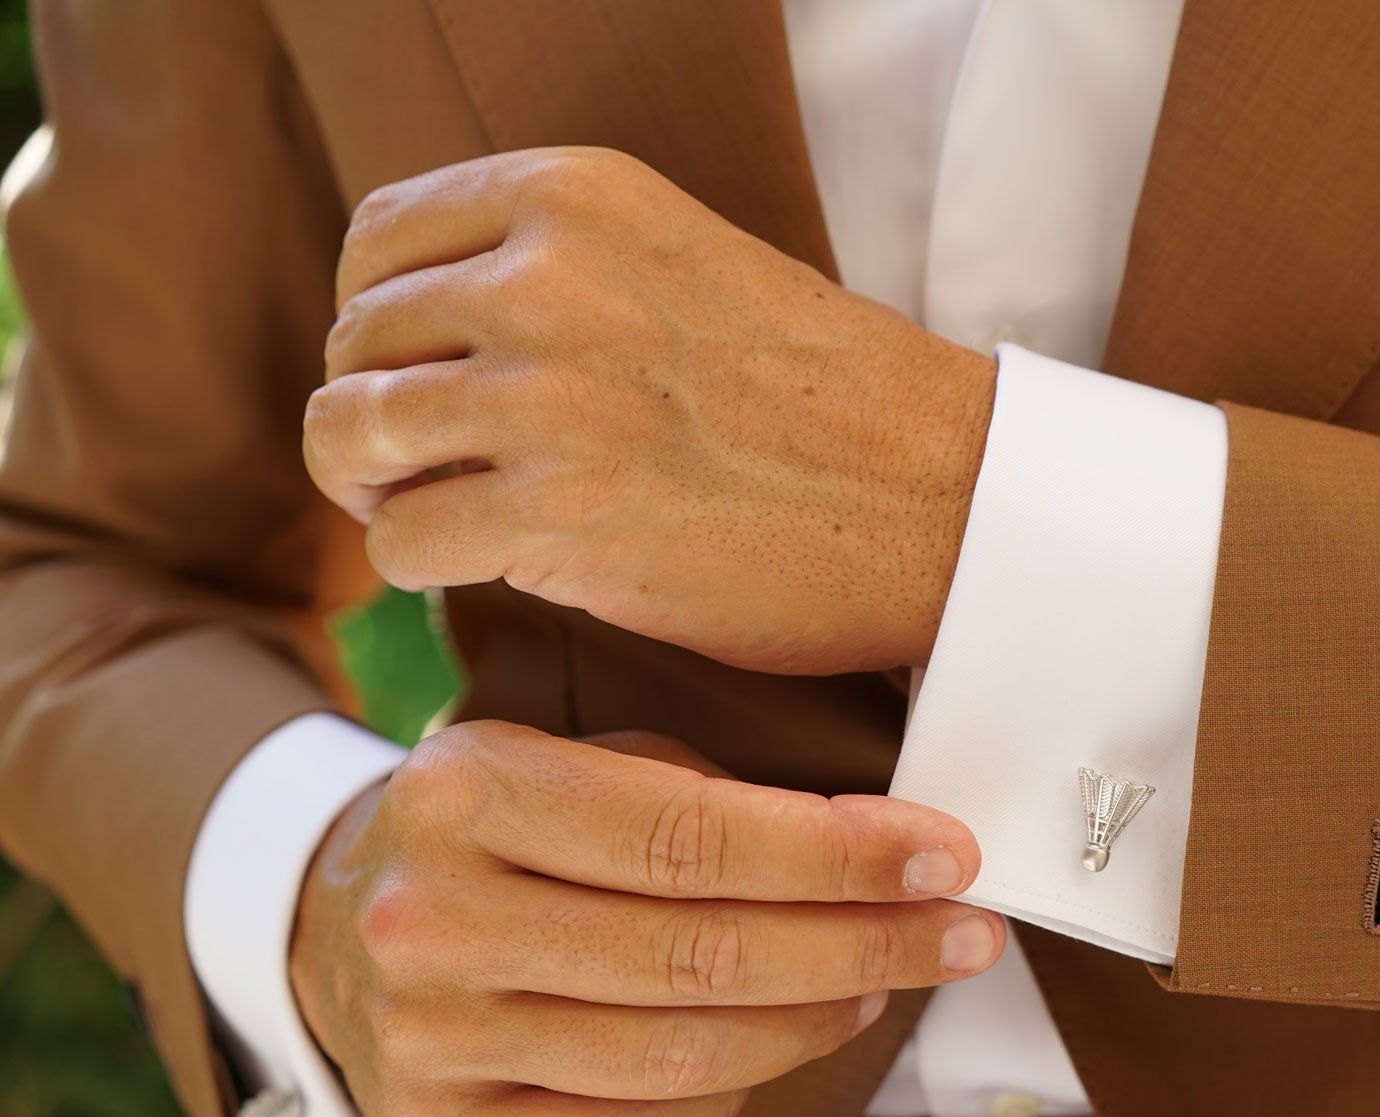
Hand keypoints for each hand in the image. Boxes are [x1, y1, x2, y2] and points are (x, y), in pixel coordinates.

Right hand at [288, 720, 999, 1116]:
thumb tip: (878, 848)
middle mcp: (435, 914)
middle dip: (864, 944)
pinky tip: (782, 1046)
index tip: (944, 857)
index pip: (695, 836)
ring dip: (814, 1023)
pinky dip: (732, 1095)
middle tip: (959, 934)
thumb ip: (700, 795)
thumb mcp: (573, 759)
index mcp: (470, 789)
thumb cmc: (502, 829)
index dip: (839, 855)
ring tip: (880, 984)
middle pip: (702, 954)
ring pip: (680, 1055)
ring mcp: (429, 1034)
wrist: (338, 918)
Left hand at [304, 146, 997, 674]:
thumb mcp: (685, 263)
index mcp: (577, 197)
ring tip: (438, 513)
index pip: (378, 242)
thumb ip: (560, 268)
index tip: (420, 374)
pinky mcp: (556, 516)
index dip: (379, 320)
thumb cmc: (831, 397)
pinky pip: (400, 542)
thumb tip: (432, 330)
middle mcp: (546, 280)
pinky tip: (481, 566)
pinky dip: (420, 566)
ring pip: (349, 436)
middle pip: (356, 344)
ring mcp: (546, 399)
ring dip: (379, 490)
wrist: (940, 497)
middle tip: (432, 465)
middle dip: (376, 414)